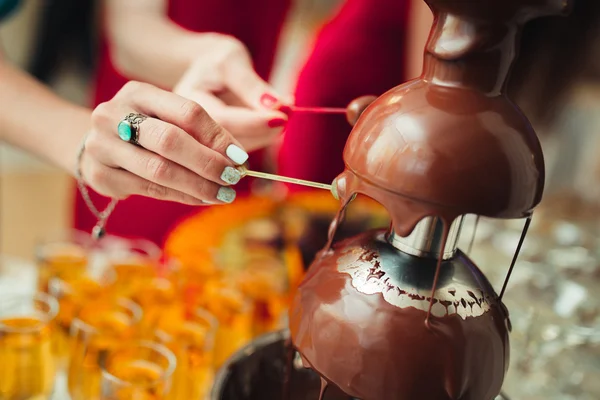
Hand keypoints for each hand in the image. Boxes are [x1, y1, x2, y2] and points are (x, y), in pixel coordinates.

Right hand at [81, 81, 247, 204]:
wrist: (99, 143)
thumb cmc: (147, 129)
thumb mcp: (168, 117)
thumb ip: (198, 132)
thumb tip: (237, 158)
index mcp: (138, 92)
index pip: (187, 112)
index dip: (218, 136)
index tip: (240, 156)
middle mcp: (112, 114)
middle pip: (170, 140)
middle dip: (208, 163)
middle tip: (233, 178)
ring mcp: (101, 145)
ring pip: (160, 170)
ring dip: (199, 186)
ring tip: (224, 194)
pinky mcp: (99, 176)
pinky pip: (150, 190)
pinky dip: (182, 196)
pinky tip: (201, 198)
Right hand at [173, 34, 290, 151]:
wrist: (206, 71)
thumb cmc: (218, 60)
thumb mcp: (232, 61)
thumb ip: (252, 85)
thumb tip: (278, 107)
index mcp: (185, 102)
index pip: (222, 119)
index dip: (255, 122)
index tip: (283, 117)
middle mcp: (188, 128)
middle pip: (229, 142)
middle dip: (264, 131)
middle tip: (287, 114)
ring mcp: (201, 142)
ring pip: (238, 152)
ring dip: (266, 136)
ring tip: (283, 113)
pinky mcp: (215, 149)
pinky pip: (241, 151)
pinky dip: (262, 137)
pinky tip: (273, 120)